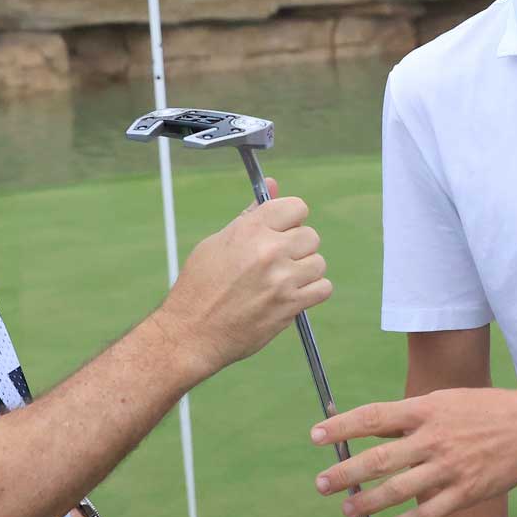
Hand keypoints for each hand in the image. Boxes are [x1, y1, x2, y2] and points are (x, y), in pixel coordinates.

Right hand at [155, 178, 331, 375]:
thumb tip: (274, 184)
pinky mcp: (290, 305)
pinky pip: (323, 288)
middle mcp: (268, 250)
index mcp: (249, 229)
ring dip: (305, 271)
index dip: (291, 220)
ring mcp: (282, 278)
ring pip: (318, 263)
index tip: (282, 232)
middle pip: (311, 236)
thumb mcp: (217, 242)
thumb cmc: (199, 286)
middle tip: (278, 262)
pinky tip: (292, 295)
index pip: (296, 207)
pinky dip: (312, 292)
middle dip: (298, 247)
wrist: (192, 333)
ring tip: (282, 281)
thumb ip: (251, 214)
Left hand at [311, 387, 516, 516]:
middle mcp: (434, 439)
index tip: (316, 436)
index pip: (374, 417)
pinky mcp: (466, 492)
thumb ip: (411, 415)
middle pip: (379, 459)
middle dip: (345, 472)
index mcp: (425, 410)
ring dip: (368, 502)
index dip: (342, 427)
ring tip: (348, 509)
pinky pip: (429, 514)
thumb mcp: (445, 401)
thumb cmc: (484, 410)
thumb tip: (371, 426)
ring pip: (398, 490)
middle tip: (321, 484)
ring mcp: (449, 468)